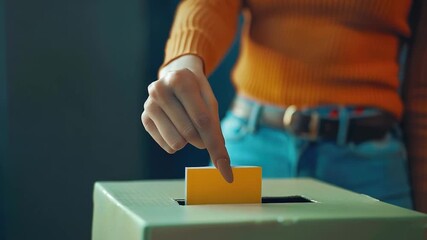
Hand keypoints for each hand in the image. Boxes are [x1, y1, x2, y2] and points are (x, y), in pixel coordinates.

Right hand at [141, 55, 232, 182]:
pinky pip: (167, 146)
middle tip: (203, 130)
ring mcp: (149, 104)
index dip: (216, 147)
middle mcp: (160, 89)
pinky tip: (175, 126)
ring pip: (177, 143)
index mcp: (181, 80)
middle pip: (190, 133)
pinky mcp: (144, 118)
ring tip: (187, 123)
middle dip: (202, 140)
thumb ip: (216, 130)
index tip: (227, 173)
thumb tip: (222, 164)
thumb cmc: (197, 92)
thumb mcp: (210, 102)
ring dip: (188, 141)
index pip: (203, 121)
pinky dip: (177, 142)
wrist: (175, 77)